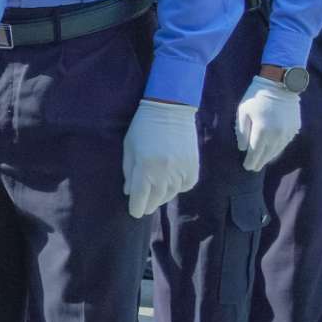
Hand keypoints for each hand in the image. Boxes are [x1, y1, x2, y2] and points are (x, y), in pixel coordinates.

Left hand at [121, 97, 200, 218]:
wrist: (170, 109)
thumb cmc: (143, 127)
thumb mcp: (129, 148)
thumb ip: (128, 172)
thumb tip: (129, 193)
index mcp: (145, 167)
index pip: (140, 197)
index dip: (136, 208)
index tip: (135, 212)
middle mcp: (165, 172)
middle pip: (156, 199)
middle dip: (148, 205)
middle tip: (144, 207)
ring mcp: (181, 170)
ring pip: (171, 194)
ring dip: (162, 197)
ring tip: (156, 195)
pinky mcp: (193, 167)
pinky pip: (185, 186)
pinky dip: (177, 188)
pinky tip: (170, 184)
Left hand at [235, 76, 301, 171]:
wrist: (280, 84)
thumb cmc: (256, 97)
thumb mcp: (242, 112)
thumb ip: (242, 132)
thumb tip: (243, 149)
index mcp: (262, 130)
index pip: (255, 152)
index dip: (251, 161)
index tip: (246, 167)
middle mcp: (276, 134)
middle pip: (267, 154)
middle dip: (259, 162)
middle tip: (253, 168)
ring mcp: (287, 131)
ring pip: (277, 150)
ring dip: (269, 156)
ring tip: (262, 161)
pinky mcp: (295, 127)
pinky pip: (285, 142)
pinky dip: (278, 148)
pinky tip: (272, 150)